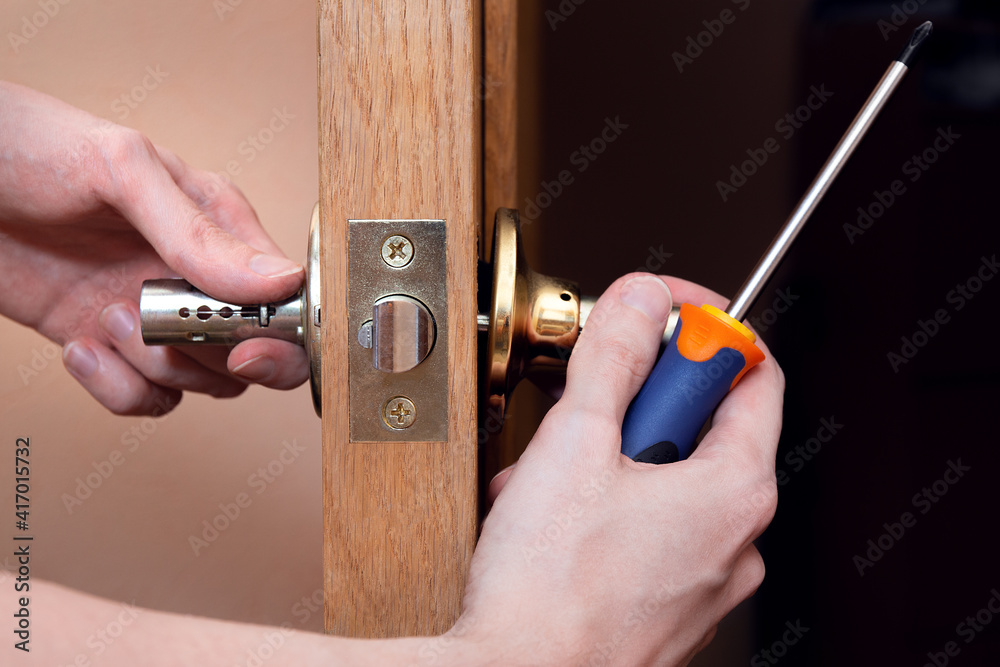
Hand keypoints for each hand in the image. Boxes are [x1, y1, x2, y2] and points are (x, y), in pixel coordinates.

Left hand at [0, 82, 308, 413]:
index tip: (246, 345)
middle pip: (254, 354)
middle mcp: (196, 278)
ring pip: (200, 382)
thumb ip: (200, 231)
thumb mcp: (123, 170)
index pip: (286, 298)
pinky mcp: (107, 344)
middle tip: (170, 334)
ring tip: (109, 318)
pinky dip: (114, 388)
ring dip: (155, 366)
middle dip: (214, 357)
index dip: (281, 335)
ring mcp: (154, 316)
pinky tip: (80, 347)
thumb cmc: (30, 147)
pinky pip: (142, 397)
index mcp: (220, 228)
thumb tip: (279, 281)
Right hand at [456, 273, 783, 665]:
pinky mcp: (666, 604)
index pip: (755, 371)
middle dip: (633, 402)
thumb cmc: (552, 593)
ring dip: (606, 460)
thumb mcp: (577, 444)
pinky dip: (604, 508)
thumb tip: (642, 300)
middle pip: (702, 424)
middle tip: (583, 406)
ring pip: (665, 479)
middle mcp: (735, 539)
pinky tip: (555, 520)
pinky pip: (648, 529)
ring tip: (553, 480)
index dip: (705, 326)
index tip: (661, 313)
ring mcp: (702, 578)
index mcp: (736, 491)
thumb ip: (615, 356)